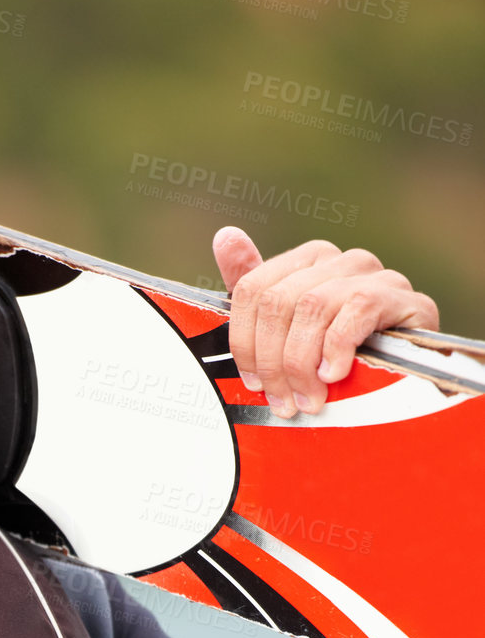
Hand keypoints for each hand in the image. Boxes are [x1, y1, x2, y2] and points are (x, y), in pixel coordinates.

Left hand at [212, 227, 439, 416]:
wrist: (412, 375)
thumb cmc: (345, 357)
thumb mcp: (291, 332)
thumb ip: (255, 291)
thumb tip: (225, 236)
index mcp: (306, 261)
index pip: (252, 289)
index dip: (245, 342)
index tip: (254, 383)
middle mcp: (338, 259)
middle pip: (278, 301)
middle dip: (273, 361)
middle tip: (282, 401)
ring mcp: (373, 273)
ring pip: (312, 306)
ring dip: (301, 363)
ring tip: (307, 400)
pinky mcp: (401, 296)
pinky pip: (356, 311)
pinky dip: (337, 348)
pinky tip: (334, 376)